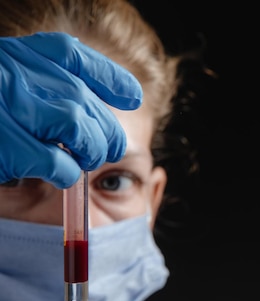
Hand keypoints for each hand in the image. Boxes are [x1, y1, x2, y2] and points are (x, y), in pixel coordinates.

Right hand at [0, 32, 142, 187]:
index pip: (74, 57)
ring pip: (79, 129)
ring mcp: (11, 104)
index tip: (132, 97)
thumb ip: (46, 81)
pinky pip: (58, 162)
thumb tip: (117, 97)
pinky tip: (53, 173)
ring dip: (89, 152)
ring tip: (81, 162)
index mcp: (19, 54)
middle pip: (87, 103)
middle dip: (105, 133)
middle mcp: (16, 70)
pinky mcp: (6, 142)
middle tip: (104, 151)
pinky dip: (64, 173)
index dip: (110, 78)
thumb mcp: (9, 80)